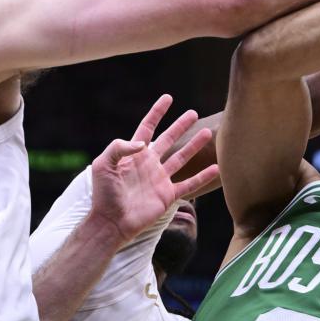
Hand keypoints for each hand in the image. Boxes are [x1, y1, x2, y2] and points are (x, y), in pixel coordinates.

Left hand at [89, 94, 218, 244]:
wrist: (111, 222)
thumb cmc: (104, 194)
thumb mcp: (103, 164)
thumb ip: (120, 147)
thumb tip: (144, 142)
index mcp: (134, 155)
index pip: (147, 128)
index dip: (157, 113)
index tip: (168, 98)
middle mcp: (149, 164)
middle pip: (168, 139)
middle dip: (180, 126)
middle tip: (193, 113)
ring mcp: (159, 179)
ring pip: (181, 158)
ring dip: (194, 146)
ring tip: (207, 133)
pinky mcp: (167, 195)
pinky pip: (189, 184)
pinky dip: (202, 177)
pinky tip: (215, 168)